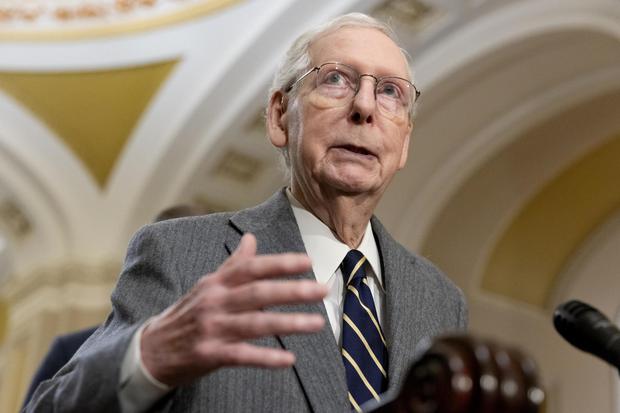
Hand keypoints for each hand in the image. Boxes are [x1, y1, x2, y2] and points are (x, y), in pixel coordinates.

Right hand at [140, 233, 326, 385]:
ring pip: (255, 324)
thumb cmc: (187, 314)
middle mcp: (215, 301)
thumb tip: (252, 238)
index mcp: (217, 282)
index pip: (251, 267)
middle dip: (293, 291)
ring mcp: (212, 328)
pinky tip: (289, 359)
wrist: (151, 350)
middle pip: (258, 293)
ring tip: (317, 323)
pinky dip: (266, 358)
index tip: (307, 261)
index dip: (279, 263)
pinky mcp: (209, 354)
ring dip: (289, 324)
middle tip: (323, 289)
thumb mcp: (208, 285)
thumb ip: (234, 264)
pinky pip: (242, 356)